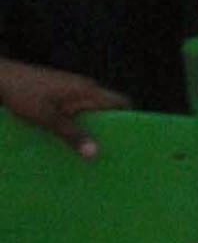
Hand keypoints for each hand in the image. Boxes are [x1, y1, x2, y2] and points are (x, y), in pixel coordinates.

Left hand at [0, 58, 129, 158]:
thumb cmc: (22, 94)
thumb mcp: (47, 118)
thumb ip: (72, 135)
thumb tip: (96, 154)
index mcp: (87, 90)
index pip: (121, 102)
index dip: (130, 119)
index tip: (130, 140)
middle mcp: (83, 87)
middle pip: (107, 109)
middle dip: (110, 129)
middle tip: (110, 152)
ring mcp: (69, 89)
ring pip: (90, 110)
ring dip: (91, 128)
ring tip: (89, 149)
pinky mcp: (58, 93)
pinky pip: (76, 110)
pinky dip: (76, 123)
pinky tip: (68, 139)